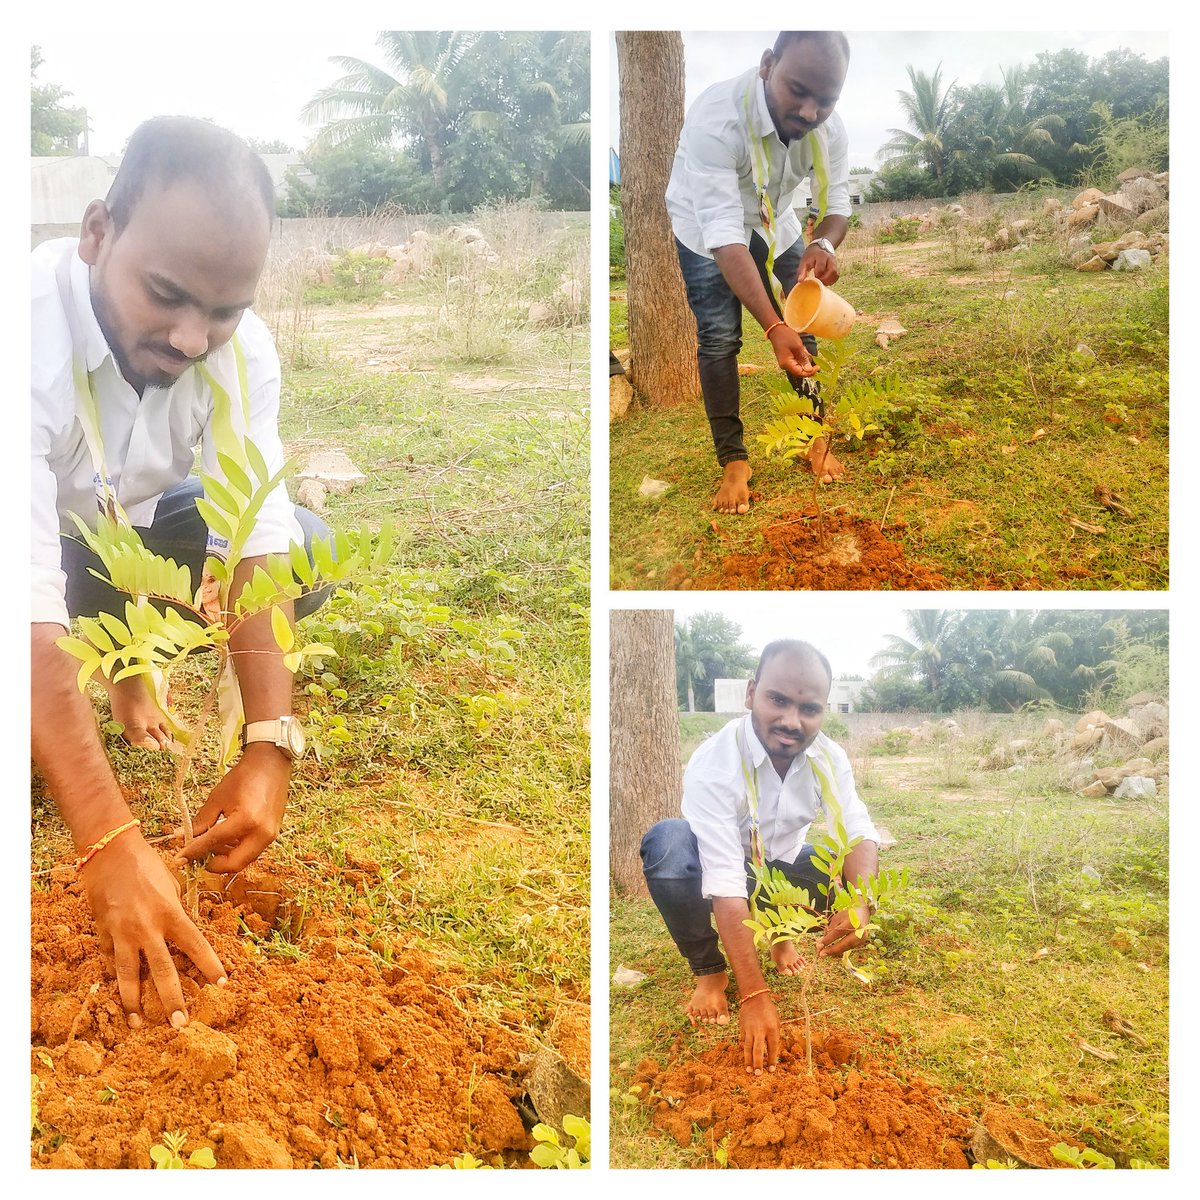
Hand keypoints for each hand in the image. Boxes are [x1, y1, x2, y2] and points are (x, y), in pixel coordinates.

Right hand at [81, 831, 225, 1025]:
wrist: (111, 853)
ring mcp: (122, 933)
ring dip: (133, 1001)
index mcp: (170, 913)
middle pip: (162, 970)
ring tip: (138, 1023)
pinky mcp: (103, 933)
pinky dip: (114, 976)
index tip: (222, 983)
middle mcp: (147, 928)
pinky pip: (109, 960)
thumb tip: (183, 934)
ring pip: (128, 975)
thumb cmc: (148, 865)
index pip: (195, 945)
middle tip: (180, 1023)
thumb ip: (176, 913)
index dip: (210, 965)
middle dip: (172, 998)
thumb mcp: (172, 887)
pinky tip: (118, 994)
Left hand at [175, 742, 289, 872]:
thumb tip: (184, 837)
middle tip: (198, 857)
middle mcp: (261, 832)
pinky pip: (252, 850)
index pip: (213, 843)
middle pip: (234, 864)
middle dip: (213, 864)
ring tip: (211, 845)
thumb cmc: (244, 777)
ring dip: (225, 857)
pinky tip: (226, 840)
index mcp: (246, 820)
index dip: (194, 852)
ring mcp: (270, 835)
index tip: (179, 859)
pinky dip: (237, 850)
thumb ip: (201, 822)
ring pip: (244, 859)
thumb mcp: (218, 798)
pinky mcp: (273, 833)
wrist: (270, 764)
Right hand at [738, 993, 780, 1074]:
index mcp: (771, 1028)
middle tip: (758, 1074)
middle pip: (758, 1050)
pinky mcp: (742, 1028)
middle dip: (758, 1064)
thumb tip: (771, 1051)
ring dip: (748, 1060)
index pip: (772, 1048)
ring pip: (748, 1048)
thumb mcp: (776, 1022)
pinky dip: (744, 1049)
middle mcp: (760, 1030)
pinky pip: (743, 1041)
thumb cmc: (768, 1010)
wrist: (754, 997)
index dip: (772, 1060)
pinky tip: (745, 1057)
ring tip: (748, 1070)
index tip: (771, 1070)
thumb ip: (774, 1036)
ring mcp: (749, 1029)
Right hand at [766, 323, 816, 377]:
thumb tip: (809, 370)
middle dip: (808, 369)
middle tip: (817, 363)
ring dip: (805, 363)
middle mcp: (785, 366)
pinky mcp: (787, 359)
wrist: (777, 330)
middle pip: (799, 372)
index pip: (800, 373)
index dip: (810, 372)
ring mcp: (785, 363)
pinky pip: (796, 363)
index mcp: (786, 363)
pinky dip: (802, 360)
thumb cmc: (787, 336)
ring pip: (798, 368)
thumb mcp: (798, 346)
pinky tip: (805, 353)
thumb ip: (804, 358)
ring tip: (809, 354)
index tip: (818, 367)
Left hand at [797, 244, 838, 284]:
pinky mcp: (836, 267)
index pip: (821, 269)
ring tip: (821, 283)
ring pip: (835, 274)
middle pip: (832, 271)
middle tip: (818, 283)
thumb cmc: (810, 256)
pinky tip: (825, 281)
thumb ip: (802, 271)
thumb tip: (800, 281)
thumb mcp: (804, 261)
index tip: (813, 279)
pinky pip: (836, 276)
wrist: (818, 247)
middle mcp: (830, 258)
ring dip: (829, 281)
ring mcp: (834, 262)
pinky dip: (831, 281)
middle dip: (825, 280)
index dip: (817, 276)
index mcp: (821, 256)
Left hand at [817, 904, 871, 956]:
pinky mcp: (862, 942)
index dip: (829, 939)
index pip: (838, 932)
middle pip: (845, 943)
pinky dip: (841, 949)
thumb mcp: (837, 919)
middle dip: (833, 950)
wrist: (861, 914)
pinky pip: (849, 947)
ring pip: (847, 947)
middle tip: (821, 954)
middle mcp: (859, 931)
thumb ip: (830, 929)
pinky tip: (833, 951)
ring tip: (825, 953)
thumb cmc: (846, 916)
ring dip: (835, 951)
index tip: (819, 945)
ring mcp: (862, 938)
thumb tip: (821, 942)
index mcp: (852, 922)